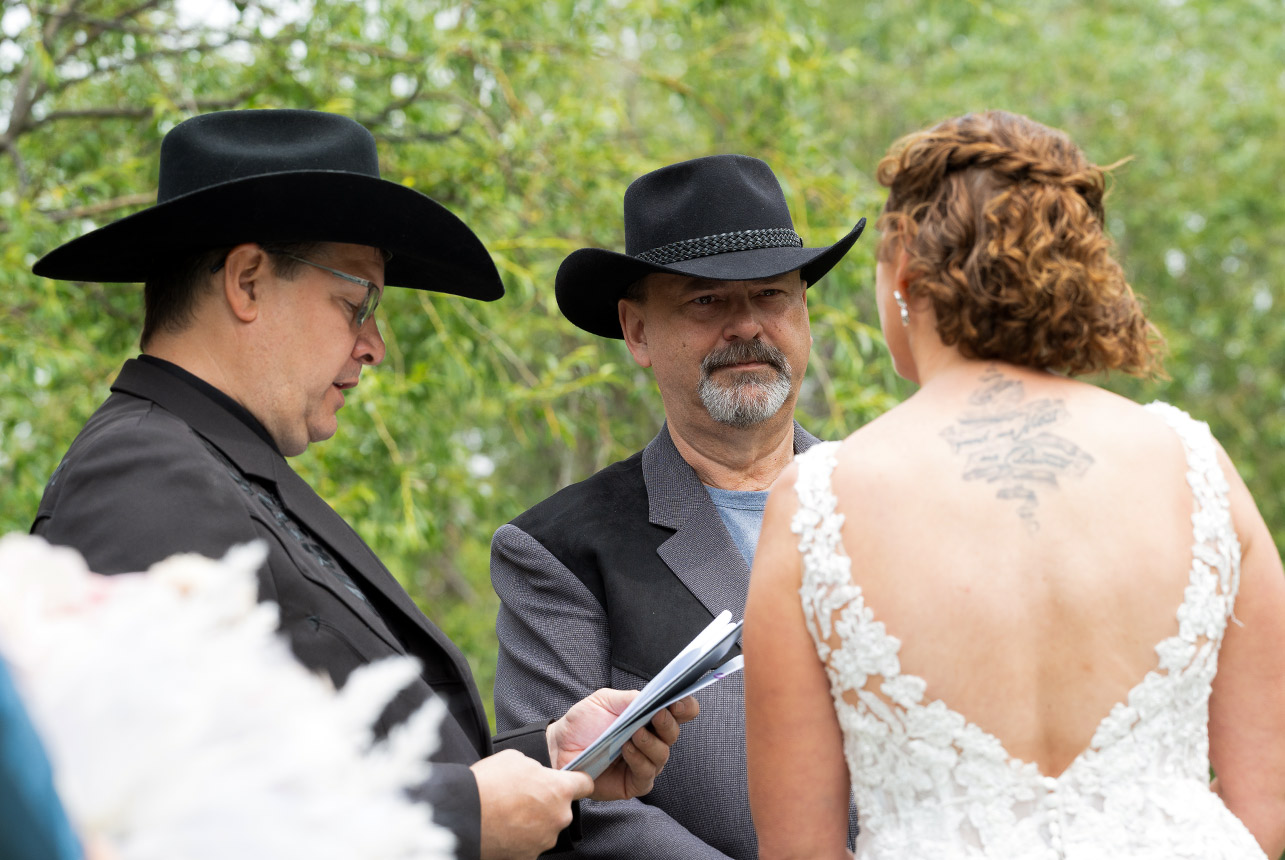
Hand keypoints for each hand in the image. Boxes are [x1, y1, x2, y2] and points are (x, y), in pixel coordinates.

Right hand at [470, 749, 593, 859]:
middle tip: (522, 796)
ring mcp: (544, 840)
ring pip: (545, 827)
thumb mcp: (515, 758)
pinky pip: (529, 843)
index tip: (572, 781)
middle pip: (561, 808)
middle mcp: (558, 817)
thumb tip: (536, 775)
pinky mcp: (529, 857)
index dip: (578, 780)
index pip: (586, 784)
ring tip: (507, 812)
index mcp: (560, 790)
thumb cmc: (489, 784)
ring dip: (532, 820)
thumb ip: (536, 768)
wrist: (464, 815)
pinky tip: (503, 827)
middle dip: (546, 802)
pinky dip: (519, 837)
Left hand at [547, 688, 699, 800]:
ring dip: (650, 743)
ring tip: (634, 734)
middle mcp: (652, 741)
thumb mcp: (604, 701)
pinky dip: (639, 761)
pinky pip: (646, 774)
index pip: (678, 713)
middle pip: (673, 734)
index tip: (678, 702)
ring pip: (662, 755)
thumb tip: (651, 697)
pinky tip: (626, 750)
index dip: (685, 707)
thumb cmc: (583, 723)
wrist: (559, 747)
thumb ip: (629, 698)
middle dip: (668, 724)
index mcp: (649, 718)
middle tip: (657, 715)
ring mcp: (644, 763)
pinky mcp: (634, 783)